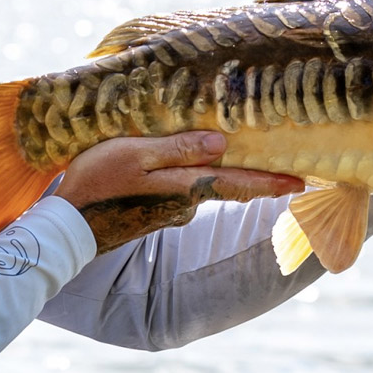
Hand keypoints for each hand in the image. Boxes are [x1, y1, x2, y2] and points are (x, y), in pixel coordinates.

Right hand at [55, 132, 303, 253]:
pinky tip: (168, 166)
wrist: (67, 229)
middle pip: (224, 183)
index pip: (241, 184)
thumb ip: (179, 149)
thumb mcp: (136, 156)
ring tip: (216, 148)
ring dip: (207, 171)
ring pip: (197, 185)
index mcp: (186, 187)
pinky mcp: (152, 214)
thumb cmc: (97, 184)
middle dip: (249, 174)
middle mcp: (185, 204)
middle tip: (279, 163)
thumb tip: (222, 143)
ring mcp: (169, 212)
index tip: (305, 183)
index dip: (274, 183)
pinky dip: (180, 177)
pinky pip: (176, 190)